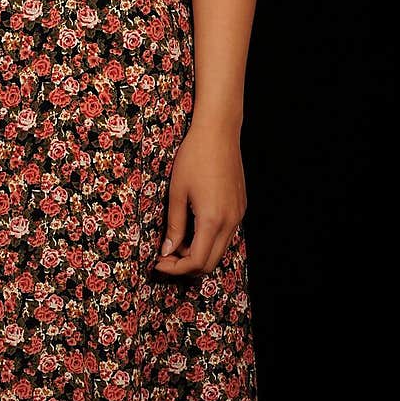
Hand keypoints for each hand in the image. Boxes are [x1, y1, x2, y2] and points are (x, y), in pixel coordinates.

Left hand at [152, 118, 247, 277]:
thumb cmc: (194, 156)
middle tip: (165, 257)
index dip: (176, 268)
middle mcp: (230, 221)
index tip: (158, 263)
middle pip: (210, 263)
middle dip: (186, 266)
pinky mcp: (240, 207)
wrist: (219, 132)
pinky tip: (193, 229)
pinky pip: (226, 235)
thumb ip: (174, 225)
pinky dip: (209, 240)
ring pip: (220, 250)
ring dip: (198, 254)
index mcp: (212, 219)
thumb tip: (167, 251)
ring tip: (176, 243)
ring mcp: (238, 215)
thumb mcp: (177, 191)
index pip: (196, 261)